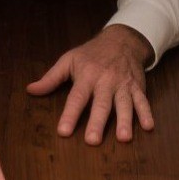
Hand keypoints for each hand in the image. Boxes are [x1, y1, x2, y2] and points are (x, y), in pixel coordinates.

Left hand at [26, 24, 153, 145]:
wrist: (121, 39)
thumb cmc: (91, 53)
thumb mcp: (69, 60)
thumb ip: (51, 78)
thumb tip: (30, 90)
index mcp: (87, 75)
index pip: (77, 97)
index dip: (70, 114)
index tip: (63, 131)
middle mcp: (106, 81)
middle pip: (101, 103)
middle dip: (97, 122)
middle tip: (93, 140)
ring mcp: (123, 84)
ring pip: (124, 104)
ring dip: (125, 120)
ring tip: (123, 138)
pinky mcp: (137, 87)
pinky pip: (143, 100)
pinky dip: (147, 113)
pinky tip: (149, 126)